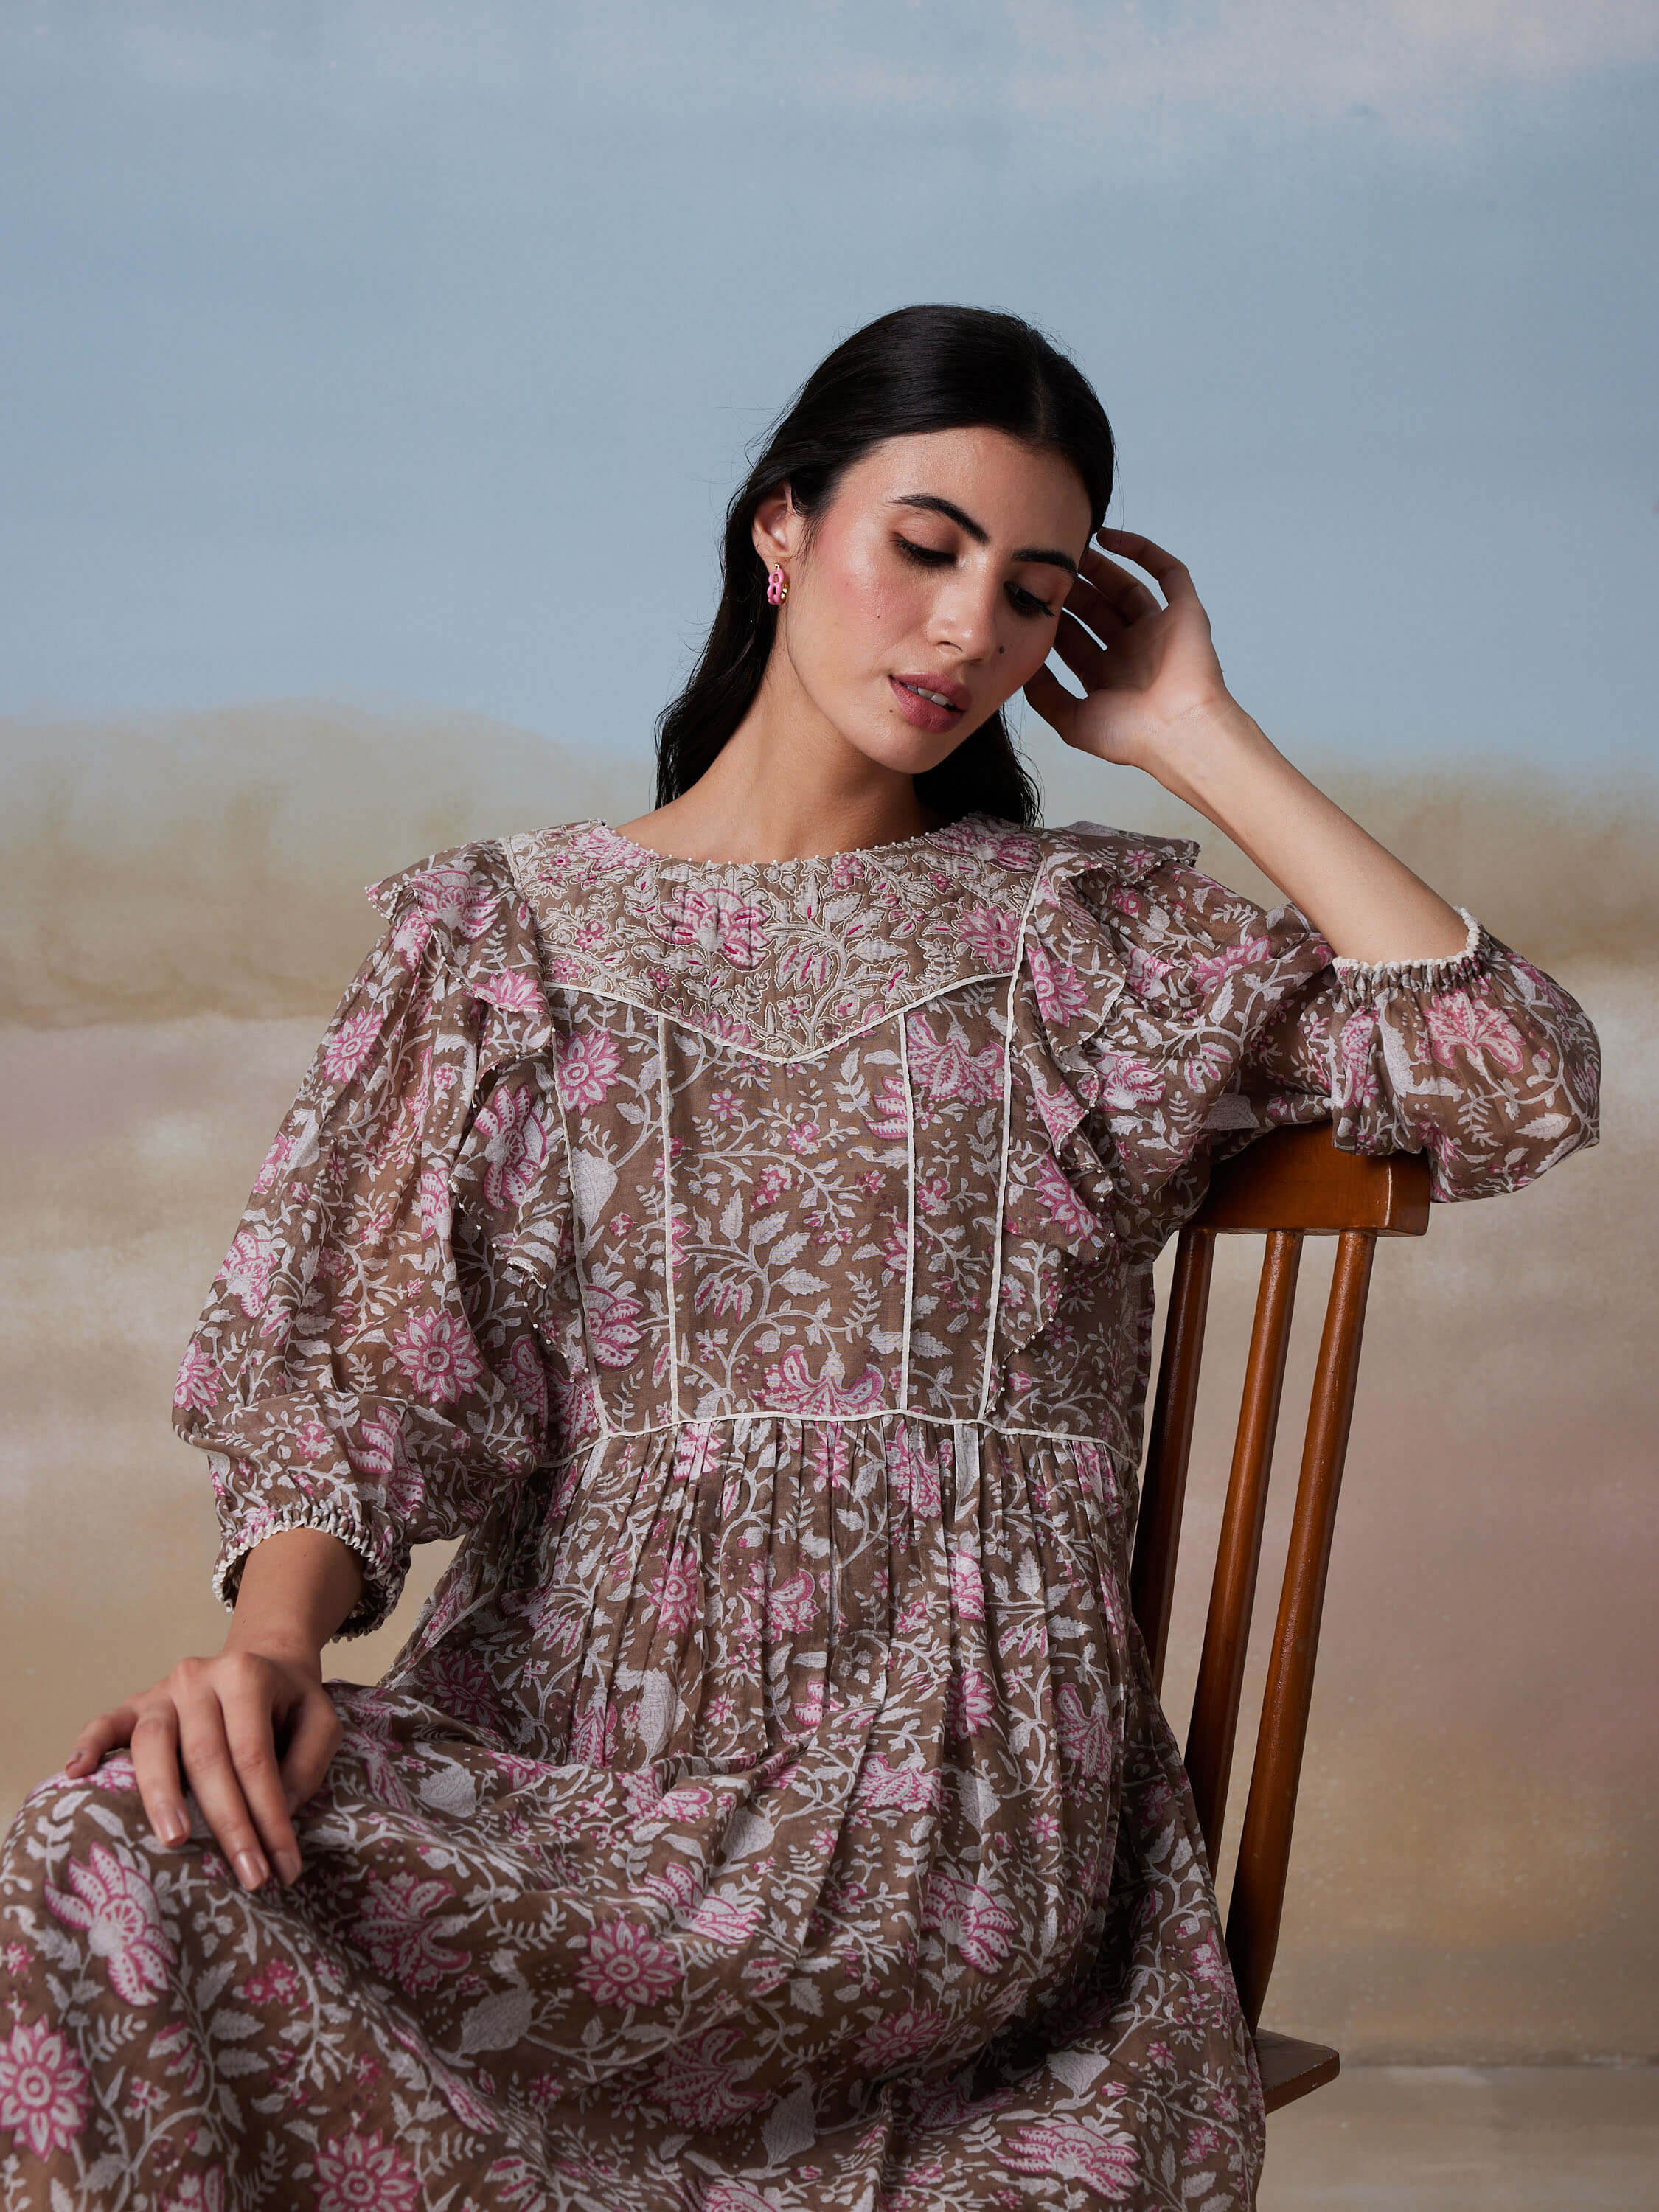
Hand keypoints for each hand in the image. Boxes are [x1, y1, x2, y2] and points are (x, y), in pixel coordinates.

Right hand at [61, 1642, 341, 1892]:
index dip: (268, 1815)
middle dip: (229, 1824)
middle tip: (247, 1876)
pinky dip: (88, 1745)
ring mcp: (161, 1691)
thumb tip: (277, 1811)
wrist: (261, 1662)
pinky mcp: (133, 1704)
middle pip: (207, 1758)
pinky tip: (76, 1774)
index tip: (282, 1866)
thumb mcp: (321, 1721)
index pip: (254, 1756)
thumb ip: (308, 1762)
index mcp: (246, 1676)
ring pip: (153, 1744)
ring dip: (163, 1796)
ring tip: (175, 1841)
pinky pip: (105, 1723)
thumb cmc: (290, 1703)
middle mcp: (198, 1678)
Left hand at [1024, 527, 1237, 778]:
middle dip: (1072, 590)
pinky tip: (1109, 538)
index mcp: (1108, 676)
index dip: (1053, 618)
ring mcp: (1159, 630)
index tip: (1029, 598)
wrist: (1179, 731)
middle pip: (1096, 610)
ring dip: (1099, 567)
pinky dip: (1141, 551)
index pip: (1074, 639)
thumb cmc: (1131, 735)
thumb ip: (1045, 694)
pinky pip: (1167, 572)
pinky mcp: (1184, 612)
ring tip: (1072, 548)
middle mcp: (1132, 651)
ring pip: (1126, 588)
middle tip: (1047, 567)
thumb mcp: (1072, 721)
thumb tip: (1022, 665)